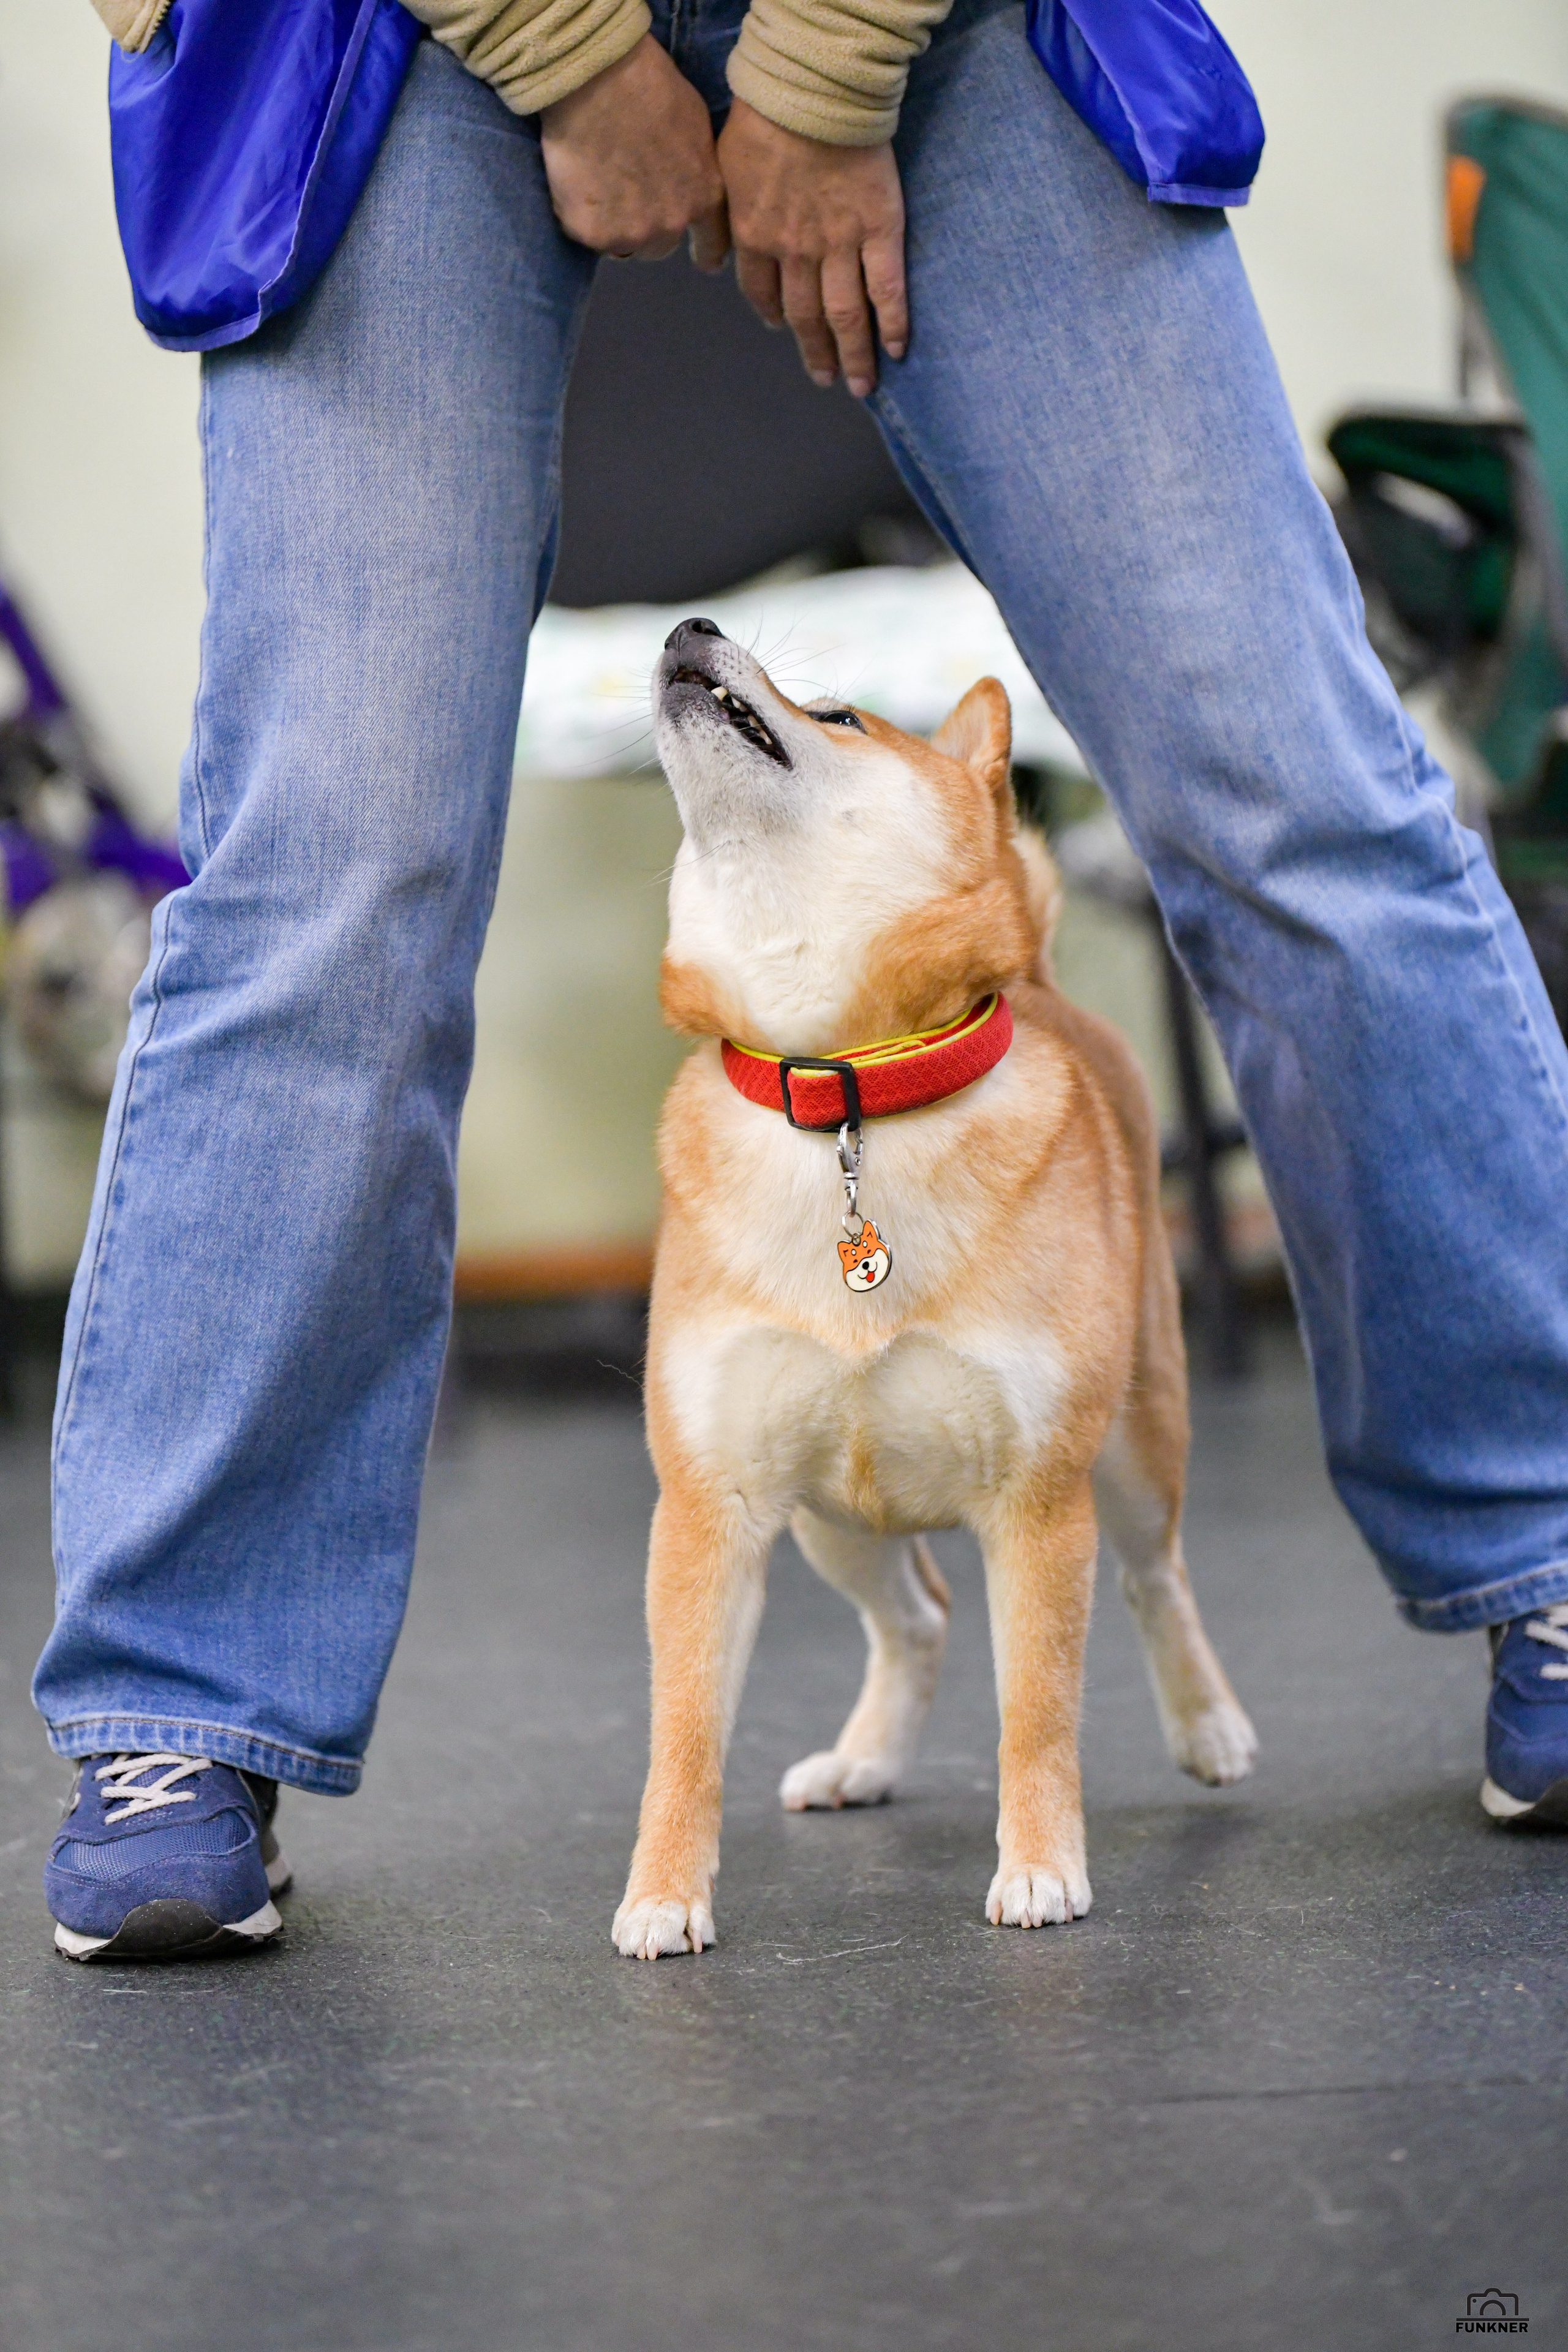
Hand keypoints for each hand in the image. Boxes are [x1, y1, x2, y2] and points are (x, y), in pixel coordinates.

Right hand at [540, 36, 728, 266]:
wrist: (597, 77)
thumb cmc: (650, 86)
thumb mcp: (694, 127)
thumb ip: (694, 168)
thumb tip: (686, 182)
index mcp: (703, 197)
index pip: (713, 244)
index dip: (707, 253)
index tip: (704, 260)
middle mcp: (669, 225)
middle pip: (659, 246)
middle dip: (647, 227)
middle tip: (628, 193)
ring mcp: (628, 233)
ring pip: (621, 244)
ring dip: (613, 224)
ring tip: (599, 184)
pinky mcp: (590, 231)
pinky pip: (584, 231)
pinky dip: (579, 212)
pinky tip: (576, 180)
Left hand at [717, 97, 906, 396]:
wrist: (813, 92)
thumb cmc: (763, 116)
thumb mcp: (721, 167)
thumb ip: (718, 218)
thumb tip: (708, 261)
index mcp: (755, 237)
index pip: (762, 291)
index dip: (772, 314)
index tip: (781, 327)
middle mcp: (795, 253)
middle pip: (805, 315)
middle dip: (814, 352)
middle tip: (825, 378)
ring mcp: (840, 246)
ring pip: (845, 314)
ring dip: (852, 354)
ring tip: (860, 383)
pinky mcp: (879, 230)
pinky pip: (886, 288)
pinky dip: (892, 322)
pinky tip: (897, 349)